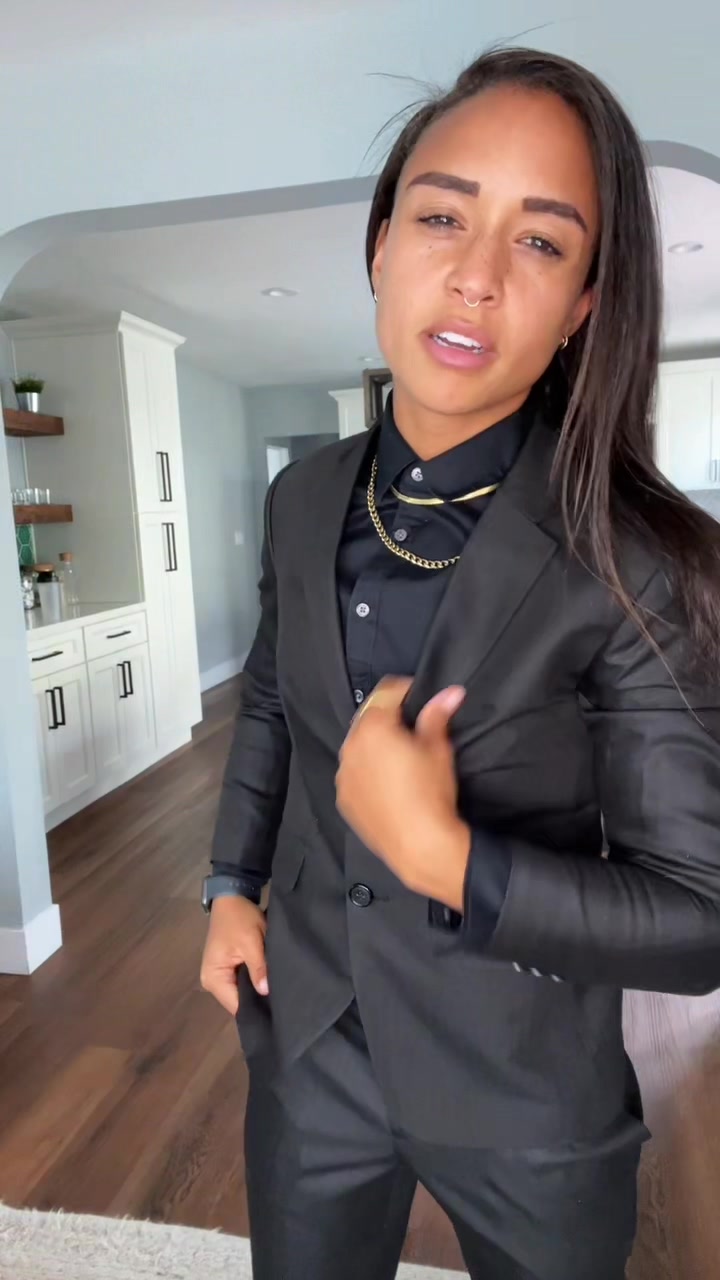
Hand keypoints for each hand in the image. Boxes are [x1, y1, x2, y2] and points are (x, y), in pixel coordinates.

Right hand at [200, 896, 267, 1015]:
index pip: (236, 1006)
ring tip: (278, 993)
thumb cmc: (240, 918)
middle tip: (283, 1001)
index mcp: (213, 978)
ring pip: (240, 992)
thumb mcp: (252, 941)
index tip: (278, 1010)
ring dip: (256, 991)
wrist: (232, 896)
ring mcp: (217, 975)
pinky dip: (252, 981)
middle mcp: (211, 982)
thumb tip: (266, 993)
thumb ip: (258, 968)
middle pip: (237, 1001)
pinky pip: (240, 982)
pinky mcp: (225, 968)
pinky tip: (267, 982)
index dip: (256, 1009)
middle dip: (257, 1000)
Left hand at [336, 678, 470, 910]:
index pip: (385, 692)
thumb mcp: (438, 750)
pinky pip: (353, 772)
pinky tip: (385, 780)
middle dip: (386, 715)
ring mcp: (343, 774)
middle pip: (367, 717)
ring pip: (357, 745)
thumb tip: (451, 692)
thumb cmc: (431, 792)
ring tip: (397, 754)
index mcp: (373, 728)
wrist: (419, 845)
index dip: (404, 689)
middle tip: (410, 725)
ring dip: (373, 742)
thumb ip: (438, 716)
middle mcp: (350, 746)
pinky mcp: (344, 797)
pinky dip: (366, 768)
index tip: (418, 695)